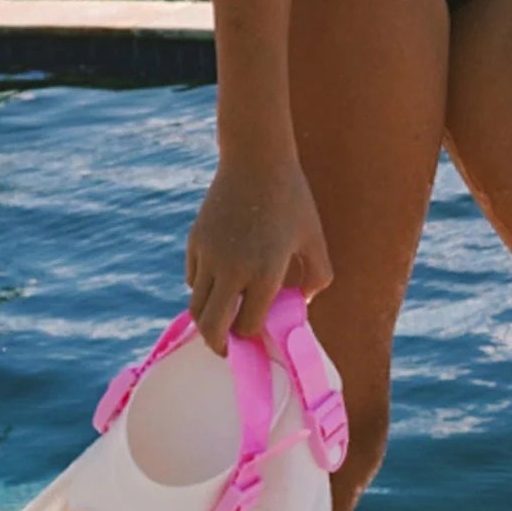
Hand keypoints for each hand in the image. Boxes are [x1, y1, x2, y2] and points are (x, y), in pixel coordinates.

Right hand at [184, 157, 333, 355]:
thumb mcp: (314, 238)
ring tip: (223, 319)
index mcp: (266, 271)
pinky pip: (194, 279)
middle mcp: (233, 269)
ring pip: (197, 306)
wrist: (256, 161)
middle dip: (219, 345)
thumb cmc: (293, 200)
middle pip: (211, 328)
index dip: (252, 337)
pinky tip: (221, 282)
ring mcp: (209, 256)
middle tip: (228, 350)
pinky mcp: (195, 243)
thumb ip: (317, 276)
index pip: (248, 325)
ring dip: (210, 318)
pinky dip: (204, 288)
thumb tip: (301, 304)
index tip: (258, 338)